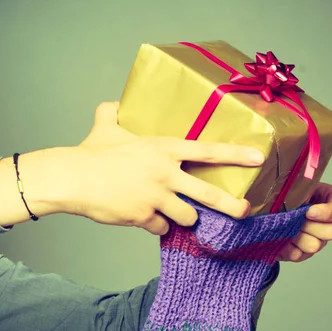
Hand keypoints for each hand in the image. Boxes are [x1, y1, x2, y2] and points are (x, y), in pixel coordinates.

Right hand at [57, 101, 265, 235]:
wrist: (72, 178)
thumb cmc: (90, 152)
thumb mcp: (106, 124)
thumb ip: (115, 111)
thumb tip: (116, 102)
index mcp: (163, 149)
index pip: (208, 151)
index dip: (236, 155)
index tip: (259, 158)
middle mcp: (166, 174)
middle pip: (208, 194)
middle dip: (230, 205)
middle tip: (244, 211)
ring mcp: (156, 197)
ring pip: (186, 217)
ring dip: (181, 217)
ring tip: (169, 210)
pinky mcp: (144, 217)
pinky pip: (161, 228)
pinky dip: (155, 225)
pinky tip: (142, 217)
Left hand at [277, 182, 331, 261]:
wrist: (269, 210)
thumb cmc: (286, 195)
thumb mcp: (296, 186)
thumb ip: (303, 188)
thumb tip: (302, 202)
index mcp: (330, 203)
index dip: (326, 213)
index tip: (309, 211)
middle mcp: (327, 225)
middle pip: (331, 232)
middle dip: (309, 225)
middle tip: (294, 218)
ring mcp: (316, 241)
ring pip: (314, 245)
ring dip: (297, 236)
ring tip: (285, 227)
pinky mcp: (302, 254)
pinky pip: (298, 255)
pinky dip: (286, 247)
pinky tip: (279, 237)